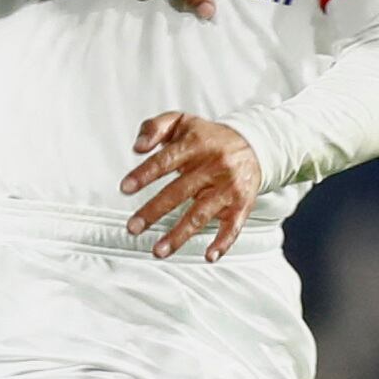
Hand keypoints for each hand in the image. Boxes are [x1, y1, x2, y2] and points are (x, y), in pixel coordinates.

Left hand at [122, 112, 261, 260]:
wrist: (254, 145)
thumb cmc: (207, 137)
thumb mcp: (181, 122)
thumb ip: (154, 127)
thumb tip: (137, 147)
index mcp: (196, 144)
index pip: (165, 160)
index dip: (144, 174)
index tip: (125, 189)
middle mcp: (212, 166)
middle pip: (179, 192)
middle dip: (153, 211)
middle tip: (132, 228)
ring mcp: (228, 187)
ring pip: (201, 214)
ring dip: (179, 235)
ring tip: (158, 251)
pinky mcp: (242, 204)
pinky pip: (233, 226)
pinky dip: (223, 242)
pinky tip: (208, 256)